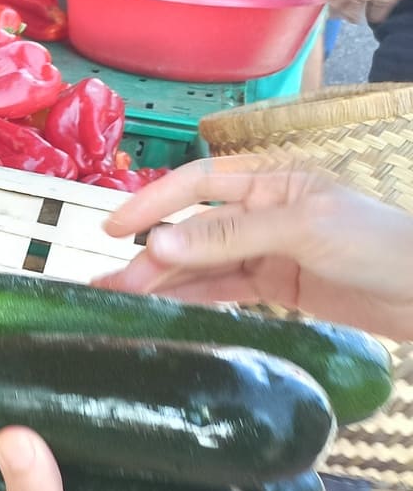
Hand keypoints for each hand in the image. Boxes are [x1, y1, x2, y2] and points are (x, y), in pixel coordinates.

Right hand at [99, 156, 412, 339]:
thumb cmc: (379, 245)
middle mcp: (264, 213)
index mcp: (272, 182)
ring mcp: (269, 253)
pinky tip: (161, 309)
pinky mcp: (277, 289)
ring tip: (119, 300)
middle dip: (149, 255)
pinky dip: (190, 299)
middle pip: (192, 230)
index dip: (153, 202)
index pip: (198, 183)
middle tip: (111, 284)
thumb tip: (159, 244)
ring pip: (201, 265)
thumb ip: (229, 235)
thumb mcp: (302, 228)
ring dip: (161, 282)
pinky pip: (221, 291)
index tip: (114, 229)